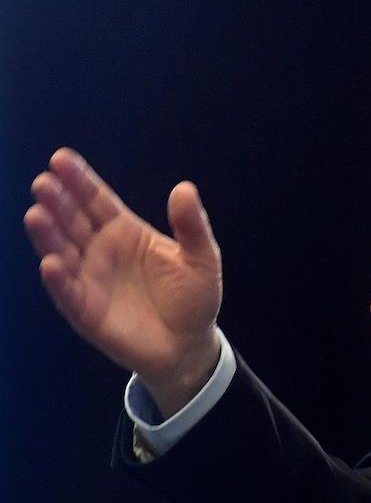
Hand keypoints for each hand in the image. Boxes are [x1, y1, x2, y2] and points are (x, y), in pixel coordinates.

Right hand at [23, 148, 222, 416]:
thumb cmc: (194, 297)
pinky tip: (52, 263)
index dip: (80, 180)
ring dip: (48, 235)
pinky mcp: (86, 311)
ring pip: (63, 252)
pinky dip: (59, 279)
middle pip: (73, 221)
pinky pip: (68, 293)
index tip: (61, 158)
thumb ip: (191, 225)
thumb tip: (184, 188)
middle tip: (43, 182)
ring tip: (37, 214)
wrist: (190, 344)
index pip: (97, 200)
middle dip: (58, 202)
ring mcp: (90, 280)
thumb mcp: (201, 257)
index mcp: (126, 232)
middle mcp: (100, 251)